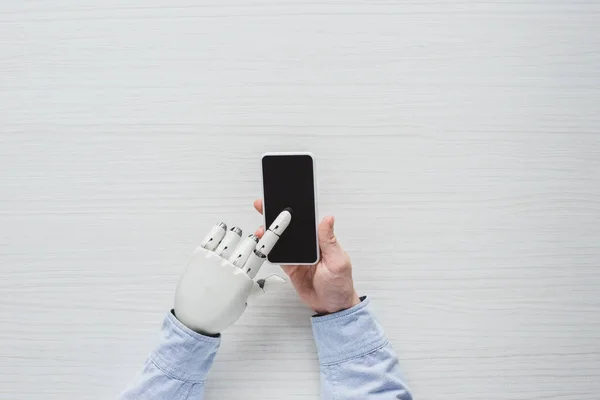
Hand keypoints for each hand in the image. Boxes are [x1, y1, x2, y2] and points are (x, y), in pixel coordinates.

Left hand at [174, 221, 284, 334]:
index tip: (283, 217)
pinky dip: (220, 230)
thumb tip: (280, 280)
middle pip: (249, 241)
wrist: (193, 321)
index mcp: (245, 278)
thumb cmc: (219, 313)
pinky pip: (213, 236)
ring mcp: (213, 260)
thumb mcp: (244, 300)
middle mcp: (230, 267)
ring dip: (236, 236)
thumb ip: (262, 286)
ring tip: (232, 244)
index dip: (275, 231)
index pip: (264, 249)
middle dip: (251, 241)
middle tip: (247, 247)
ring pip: (233, 235)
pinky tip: (222, 232)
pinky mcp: (199, 256)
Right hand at [254, 199, 359, 314]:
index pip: (306, 222)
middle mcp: (308, 246)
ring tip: (261, 230)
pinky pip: (277, 256)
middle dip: (276, 218)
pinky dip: (269, 251)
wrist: (332, 307)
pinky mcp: (290, 267)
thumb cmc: (341, 284)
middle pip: (290, 229)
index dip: (294, 211)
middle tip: (264, 208)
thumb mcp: (338, 261)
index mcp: (321, 240)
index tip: (283, 202)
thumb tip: (328, 220)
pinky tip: (263, 245)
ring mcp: (298, 256)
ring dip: (270, 235)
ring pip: (281, 241)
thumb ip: (330, 241)